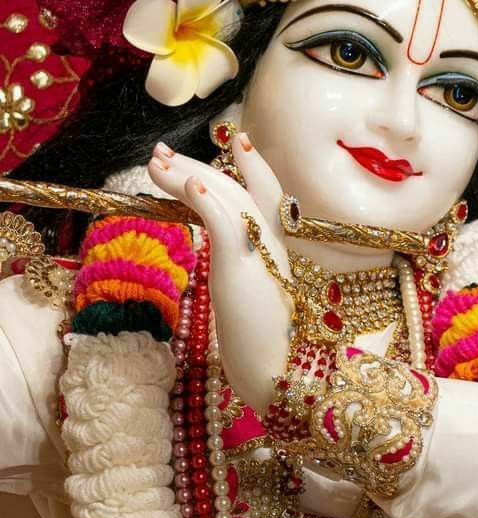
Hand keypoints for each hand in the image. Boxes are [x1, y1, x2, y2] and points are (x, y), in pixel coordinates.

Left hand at [148, 134, 292, 412]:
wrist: (279, 376)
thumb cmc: (265, 353)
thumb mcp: (251, 307)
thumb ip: (242, 280)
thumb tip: (226, 271)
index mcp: (277, 255)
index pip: (269, 196)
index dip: (254, 167)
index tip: (238, 142)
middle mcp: (273, 247)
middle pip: (239, 188)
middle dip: (200, 164)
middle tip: (164, 151)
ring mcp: (260, 254)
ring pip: (226, 197)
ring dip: (188, 174)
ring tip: (157, 161)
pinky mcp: (242, 267)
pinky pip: (224, 220)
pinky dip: (204, 198)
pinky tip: (186, 183)